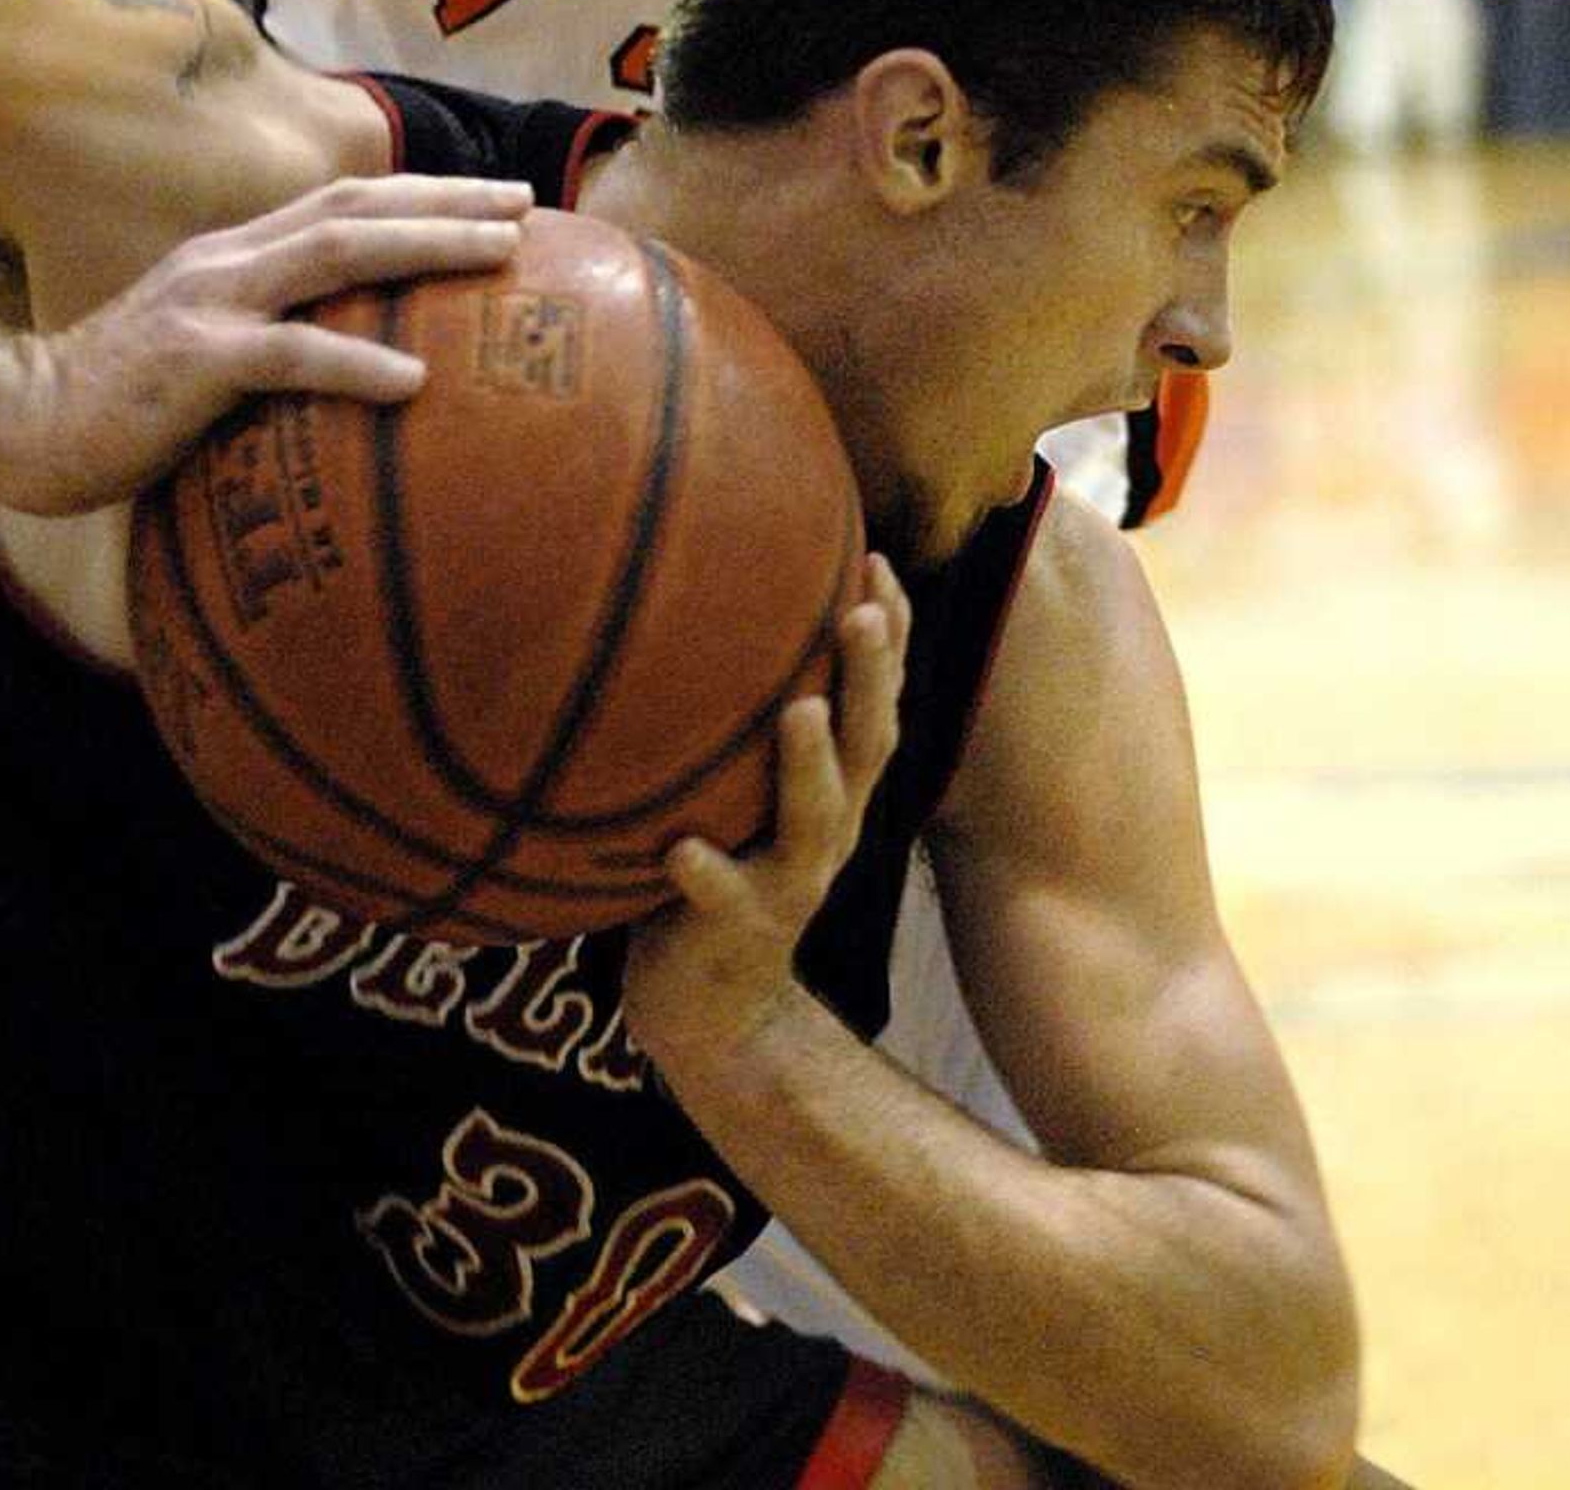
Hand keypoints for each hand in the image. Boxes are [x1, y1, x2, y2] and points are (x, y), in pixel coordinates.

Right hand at [0, 175, 531, 513]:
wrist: (25, 423)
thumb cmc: (125, 404)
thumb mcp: (211, 352)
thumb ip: (277, 340)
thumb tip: (371, 366)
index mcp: (238, 255)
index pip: (347, 203)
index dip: (428, 193)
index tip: (503, 200)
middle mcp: (231, 260)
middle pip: (357, 207)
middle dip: (448, 199)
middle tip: (528, 204)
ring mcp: (212, 303)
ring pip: (337, 255)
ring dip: (426, 245)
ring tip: (501, 253)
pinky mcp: (193, 362)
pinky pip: (288, 356)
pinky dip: (355, 363)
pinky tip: (415, 381)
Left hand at [622, 557, 909, 1073]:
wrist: (715, 1013)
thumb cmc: (718, 870)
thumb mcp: (740, 791)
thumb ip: (737, 721)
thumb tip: (698, 608)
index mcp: (835, 787)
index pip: (877, 698)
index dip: (890, 632)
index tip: (877, 555)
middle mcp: (830, 828)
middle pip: (867, 743)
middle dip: (871, 675)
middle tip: (862, 608)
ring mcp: (788, 882)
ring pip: (816, 820)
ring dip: (810, 766)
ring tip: (799, 712)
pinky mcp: (735, 932)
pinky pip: (723, 901)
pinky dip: (707, 875)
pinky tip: (679, 851)